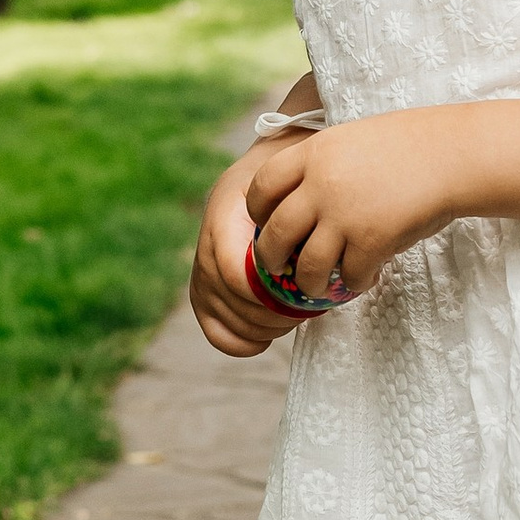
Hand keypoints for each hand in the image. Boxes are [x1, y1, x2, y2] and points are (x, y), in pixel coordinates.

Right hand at [189, 149, 298, 358]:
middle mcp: (205, 250)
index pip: (236, 274)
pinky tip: (268, 336)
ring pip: (229, 321)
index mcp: (223, 219)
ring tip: (296, 315)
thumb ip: (295, 211)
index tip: (302, 290)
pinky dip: (244, 343)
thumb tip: (317, 249)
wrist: (259, 176)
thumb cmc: (283, 182)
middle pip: (236, 303)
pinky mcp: (204, 296)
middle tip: (310, 306)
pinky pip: (217, 333)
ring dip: (268, 327)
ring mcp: (202, 276)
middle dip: (278, 312)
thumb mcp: (291, 182)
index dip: (269, 293)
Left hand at [242, 110, 452, 308]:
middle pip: (274, 234)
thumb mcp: (353, 138)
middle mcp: (321, 185)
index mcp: (314, 153)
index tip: (264, 222)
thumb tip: (300, 202)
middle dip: (271, 258)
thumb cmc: (409, 144)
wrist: (454, 154)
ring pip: (307, 266)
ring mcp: (344, 215)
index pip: (261, 185)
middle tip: (279, 267)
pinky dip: (353, 284)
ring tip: (318, 286)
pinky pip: (349, 276)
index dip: (257, 210)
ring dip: (309, 282)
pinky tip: (363, 279)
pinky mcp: (371, 241)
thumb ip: (323, 165)